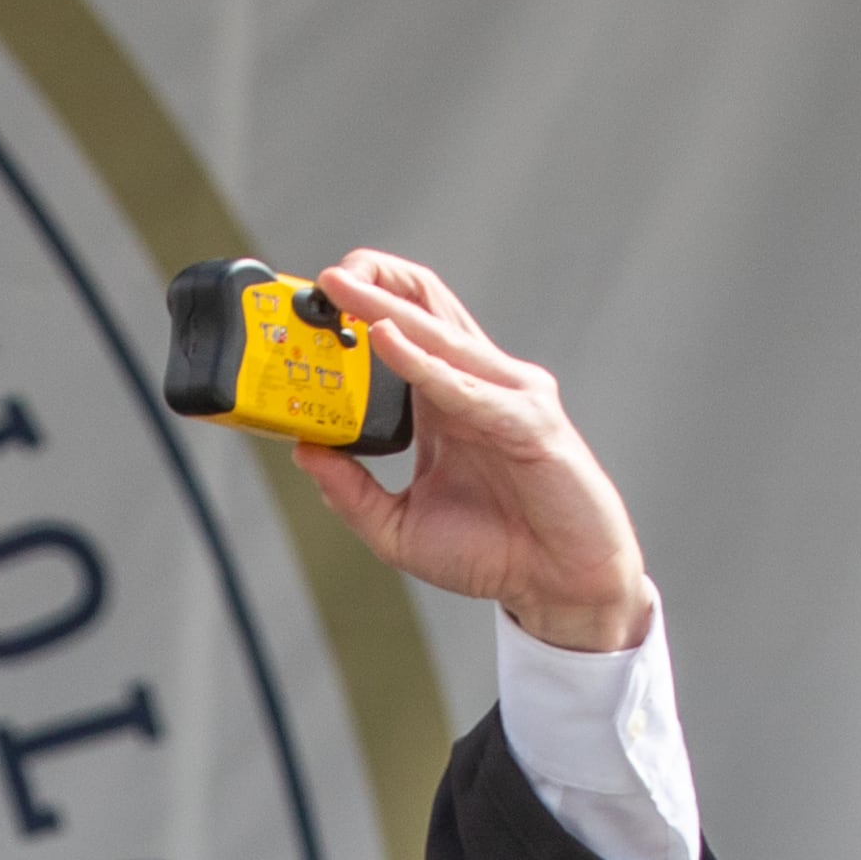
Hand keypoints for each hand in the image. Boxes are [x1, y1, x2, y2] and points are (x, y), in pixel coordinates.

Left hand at [292, 250, 654, 652]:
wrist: (557, 585)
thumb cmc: (492, 551)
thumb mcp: (397, 527)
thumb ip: (351, 490)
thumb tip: (303, 449)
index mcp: (445, 403)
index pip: (405, 334)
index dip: (363, 312)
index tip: (311, 304)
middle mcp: (476, 388)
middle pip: (426, 313)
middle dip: (376, 286)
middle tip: (327, 274)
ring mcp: (507, 398)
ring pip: (441, 338)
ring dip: (388, 310)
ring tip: (344, 287)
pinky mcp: (527, 423)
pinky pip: (464, 387)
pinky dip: (423, 363)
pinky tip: (387, 340)